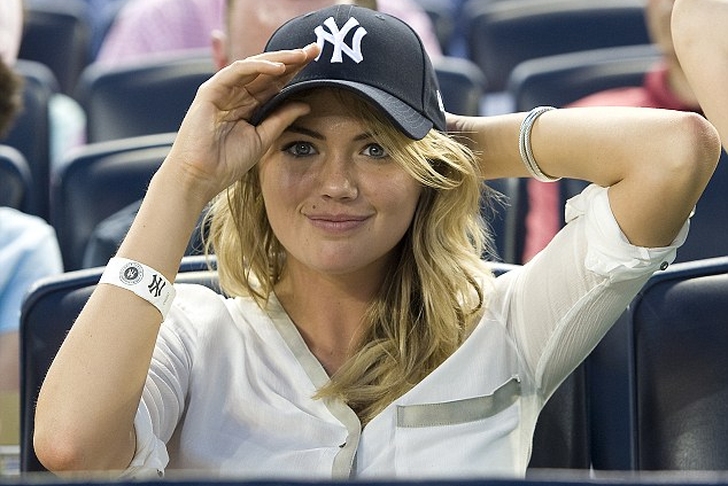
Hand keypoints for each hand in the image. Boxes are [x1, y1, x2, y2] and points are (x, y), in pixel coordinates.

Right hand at [164, 43, 320, 202]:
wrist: (200, 177)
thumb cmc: (227, 162)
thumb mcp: (263, 138)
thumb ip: (282, 119)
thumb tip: (305, 104)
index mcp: (248, 105)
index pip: (274, 83)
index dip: (295, 72)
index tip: (317, 63)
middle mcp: (236, 94)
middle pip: (267, 71)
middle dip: (291, 59)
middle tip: (315, 49)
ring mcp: (223, 91)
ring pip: (253, 66)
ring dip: (278, 59)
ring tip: (301, 55)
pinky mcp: (210, 91)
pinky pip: (236, 72)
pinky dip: (257, 67)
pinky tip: (279, 68)